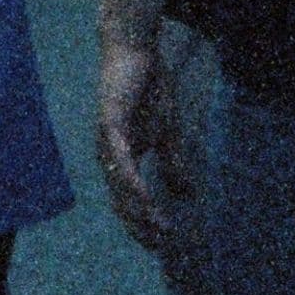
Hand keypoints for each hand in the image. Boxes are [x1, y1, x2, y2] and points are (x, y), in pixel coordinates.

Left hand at [95, 34, 183, 250]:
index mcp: (121, 158)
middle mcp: (109, 154)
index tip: (163, 243)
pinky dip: (130, 180)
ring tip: (156, 227)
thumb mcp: (168, 132)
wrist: (136, 51)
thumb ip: (174, 163)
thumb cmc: (148, 89)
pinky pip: (118, 159)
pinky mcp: (110, 123)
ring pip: (118, 185)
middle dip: (140, 225)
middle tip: (161, 243)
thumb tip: (187, 196)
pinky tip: (142, 196)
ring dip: (137, 209)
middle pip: (120, 201)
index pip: (128, 201)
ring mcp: (107, 140)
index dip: (143, 223)